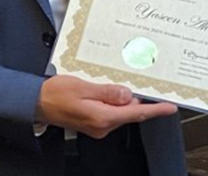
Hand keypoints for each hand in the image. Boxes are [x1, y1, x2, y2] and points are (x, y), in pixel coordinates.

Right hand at [35, 75, 177, 138]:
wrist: (37, 103)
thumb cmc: (55, 94)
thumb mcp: (83, 86)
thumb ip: (108, 91)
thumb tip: (127, 94)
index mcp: (103, 117)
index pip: (136, 113)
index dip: (155, 110)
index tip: (169, 107)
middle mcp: (102, 125)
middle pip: (129, 111)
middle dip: (135, 98)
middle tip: (139, 81)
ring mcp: (98, 126)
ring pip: (119, 111)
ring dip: (121, 98)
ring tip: (111, 83)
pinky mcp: (93, 123)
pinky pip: (110, 112)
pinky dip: (112, 101)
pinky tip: (103, 90)